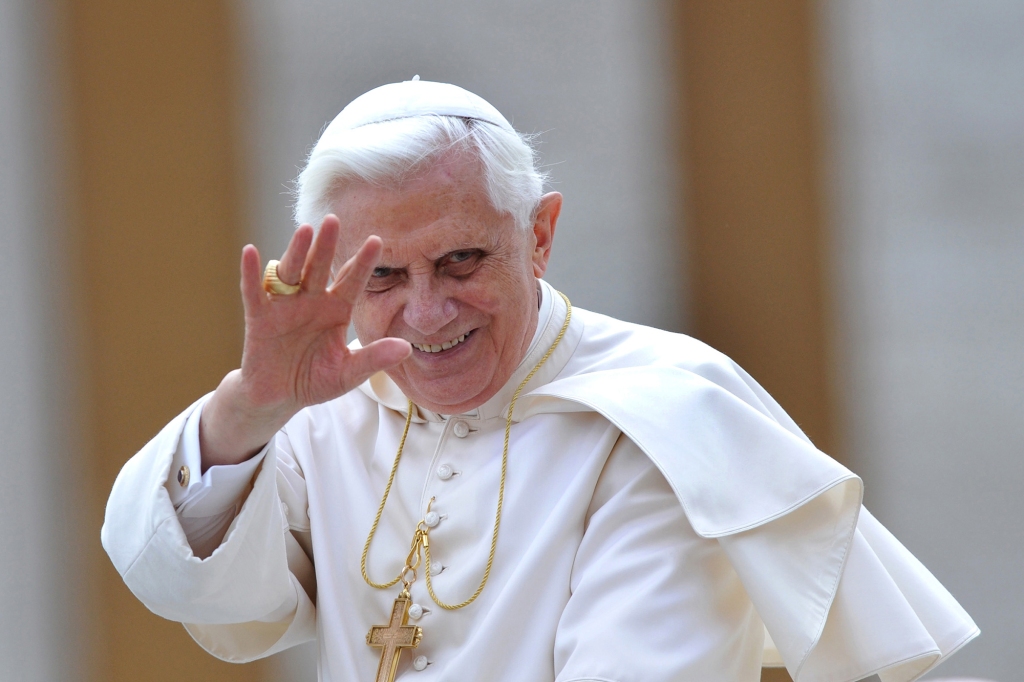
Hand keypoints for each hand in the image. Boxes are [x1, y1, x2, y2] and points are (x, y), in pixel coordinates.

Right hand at [199, 215, 411, 468]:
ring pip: (291, 273)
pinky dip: (251, 273)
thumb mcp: (349, 372)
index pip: (352, 281)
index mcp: (336, 310)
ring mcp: (284, 307)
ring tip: (305, 230)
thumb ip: (374, 359)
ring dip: (296, 251)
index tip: (376, 240)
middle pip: (320, 268)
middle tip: (334, 220)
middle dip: (327, 245)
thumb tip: (408, 348)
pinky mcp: (259, 318)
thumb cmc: (316, 380)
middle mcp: (311, 301)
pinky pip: (254, 292)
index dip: (362, 263)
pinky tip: (250, 252)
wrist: (280, 398)